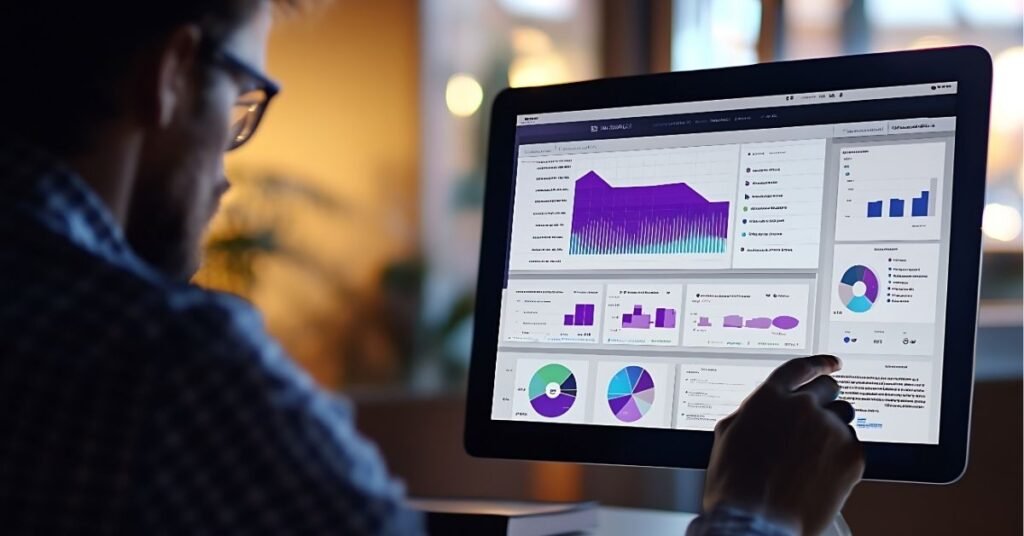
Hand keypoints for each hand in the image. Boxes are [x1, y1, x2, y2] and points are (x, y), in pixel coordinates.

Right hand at [702, 355, 864, 535]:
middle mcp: (803, 406)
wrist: (756, 523)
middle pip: (828, 389)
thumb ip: (753, 411)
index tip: (831, 364)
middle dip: (824, 401)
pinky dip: (841, 458)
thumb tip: (767, 409)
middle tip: (818, 421)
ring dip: (833, 429)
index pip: (800, 368)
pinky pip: (854, 446)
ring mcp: (830, 430)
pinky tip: (820, 474)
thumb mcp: (728, 436)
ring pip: (844, 417)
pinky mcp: (851, 456)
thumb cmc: (736, 486)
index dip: (819, 364)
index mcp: (770, 397)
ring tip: (813, 457)